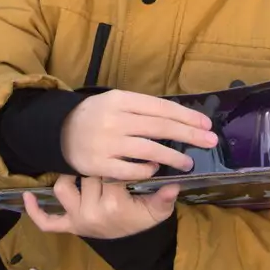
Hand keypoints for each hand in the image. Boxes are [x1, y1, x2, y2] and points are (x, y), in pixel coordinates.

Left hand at [23, 174, 179, 239]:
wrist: (132, 241)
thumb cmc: (142, 219)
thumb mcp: (157, 211)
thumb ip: (164, 198)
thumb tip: (175, 186)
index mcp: (113, 205)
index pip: (109, 172)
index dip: (119, 162)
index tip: (129, 154)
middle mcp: (91, 212)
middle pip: (86, 175)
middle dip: (97, 167)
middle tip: (108, 162)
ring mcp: (76, 219)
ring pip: (64, 188)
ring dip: (72, 178)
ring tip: (83, 168)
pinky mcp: (68, 226)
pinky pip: (48, 223)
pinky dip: (36, 212)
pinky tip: (28, 197)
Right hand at [61, 89, 216, 180]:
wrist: (60, 132)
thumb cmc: (97, 116)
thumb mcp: (117, 102)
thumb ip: (144, 109)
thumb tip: (181, 120)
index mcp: (121, 99)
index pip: (161, 107)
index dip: (186, 116)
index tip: (206, 124)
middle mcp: (114, 119)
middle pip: (160, 127)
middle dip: (189, 135)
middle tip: (210, 141)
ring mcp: (106, 143)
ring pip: (149, 150)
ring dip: (173, 157)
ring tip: (188, 162)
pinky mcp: (99, 165)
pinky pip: (131, 170)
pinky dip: (147, 170)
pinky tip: (157, 170)